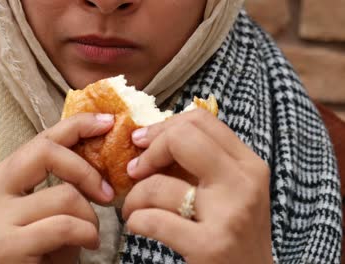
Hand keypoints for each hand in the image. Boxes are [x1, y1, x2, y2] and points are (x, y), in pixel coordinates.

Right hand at [0, 113, 115, 263]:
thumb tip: (102, 140)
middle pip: (45, 151)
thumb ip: (68, 177)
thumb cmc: (49, 246)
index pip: (42, 138)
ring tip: (90, 234)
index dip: (77, 125)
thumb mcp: (58, 206)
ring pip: (64, 194)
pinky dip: (87, 235)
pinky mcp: (5, 243)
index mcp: (3, 175)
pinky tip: (87, 245)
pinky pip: (65, 225)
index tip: (108, 122)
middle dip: (86, 170)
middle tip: (107, 193)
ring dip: (91, 217)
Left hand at [122, 109, 272, 263]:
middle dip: (148, 152)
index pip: (200, 120)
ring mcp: (229, 215)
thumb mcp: (230, 191)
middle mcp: (244, 183)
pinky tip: (137, 225)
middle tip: (135, 171)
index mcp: (248, 164)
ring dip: (132, 197)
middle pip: (182, 138)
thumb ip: (202, 163)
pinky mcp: (210, 246)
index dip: (163, 127)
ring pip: (158, 183)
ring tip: (132, 209)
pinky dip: (136, 221)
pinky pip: (153, 220)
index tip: (144, 144)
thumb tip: (152, 138)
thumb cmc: (233, 234)